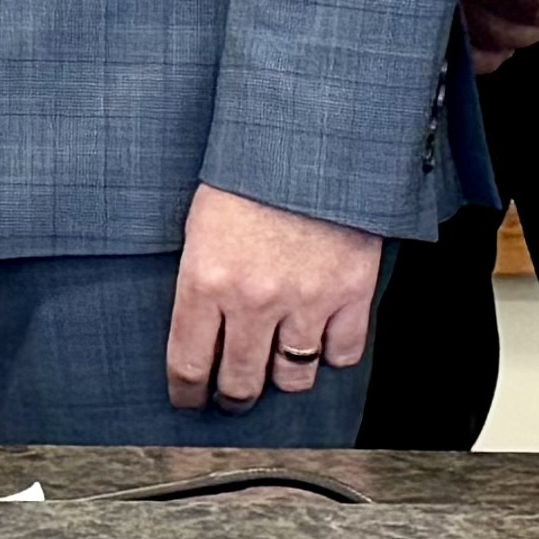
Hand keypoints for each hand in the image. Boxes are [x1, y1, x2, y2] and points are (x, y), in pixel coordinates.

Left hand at [167, 184, 379, 413]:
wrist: (311, 137)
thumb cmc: (248, 171)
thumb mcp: (201, 222)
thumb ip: (200, 278)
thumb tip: (196, 328)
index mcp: (206, 279)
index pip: (189, 364)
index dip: (187, 393)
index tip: (188, 401)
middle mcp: (254, 300)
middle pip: (240, 383)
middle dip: (232, 399)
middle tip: (231, 399)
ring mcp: (306, 300)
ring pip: (293, 378)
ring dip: (282, 380)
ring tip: (277, 372)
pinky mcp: (351, 294)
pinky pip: (342, 354)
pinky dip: (331, 355)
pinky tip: (320, 343)